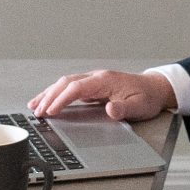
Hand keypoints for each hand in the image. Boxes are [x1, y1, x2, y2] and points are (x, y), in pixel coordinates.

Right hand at [28, 69, 175, 120]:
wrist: (154, 88)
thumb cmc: (147, 97)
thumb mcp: (139, 106)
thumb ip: (124, 109)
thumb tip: (111, 110)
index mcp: (105, 80)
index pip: (77, 88)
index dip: (62, 99)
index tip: (51, 111)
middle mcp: (96, 77)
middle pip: (66, 83)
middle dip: (49, 97)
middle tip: (37, 112)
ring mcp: (93, 80)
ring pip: (65, 83)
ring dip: (49, 94)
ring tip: (34, 106)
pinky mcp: (92, 86)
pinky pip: (69, 88)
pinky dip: (56, 94)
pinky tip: (48, 101)